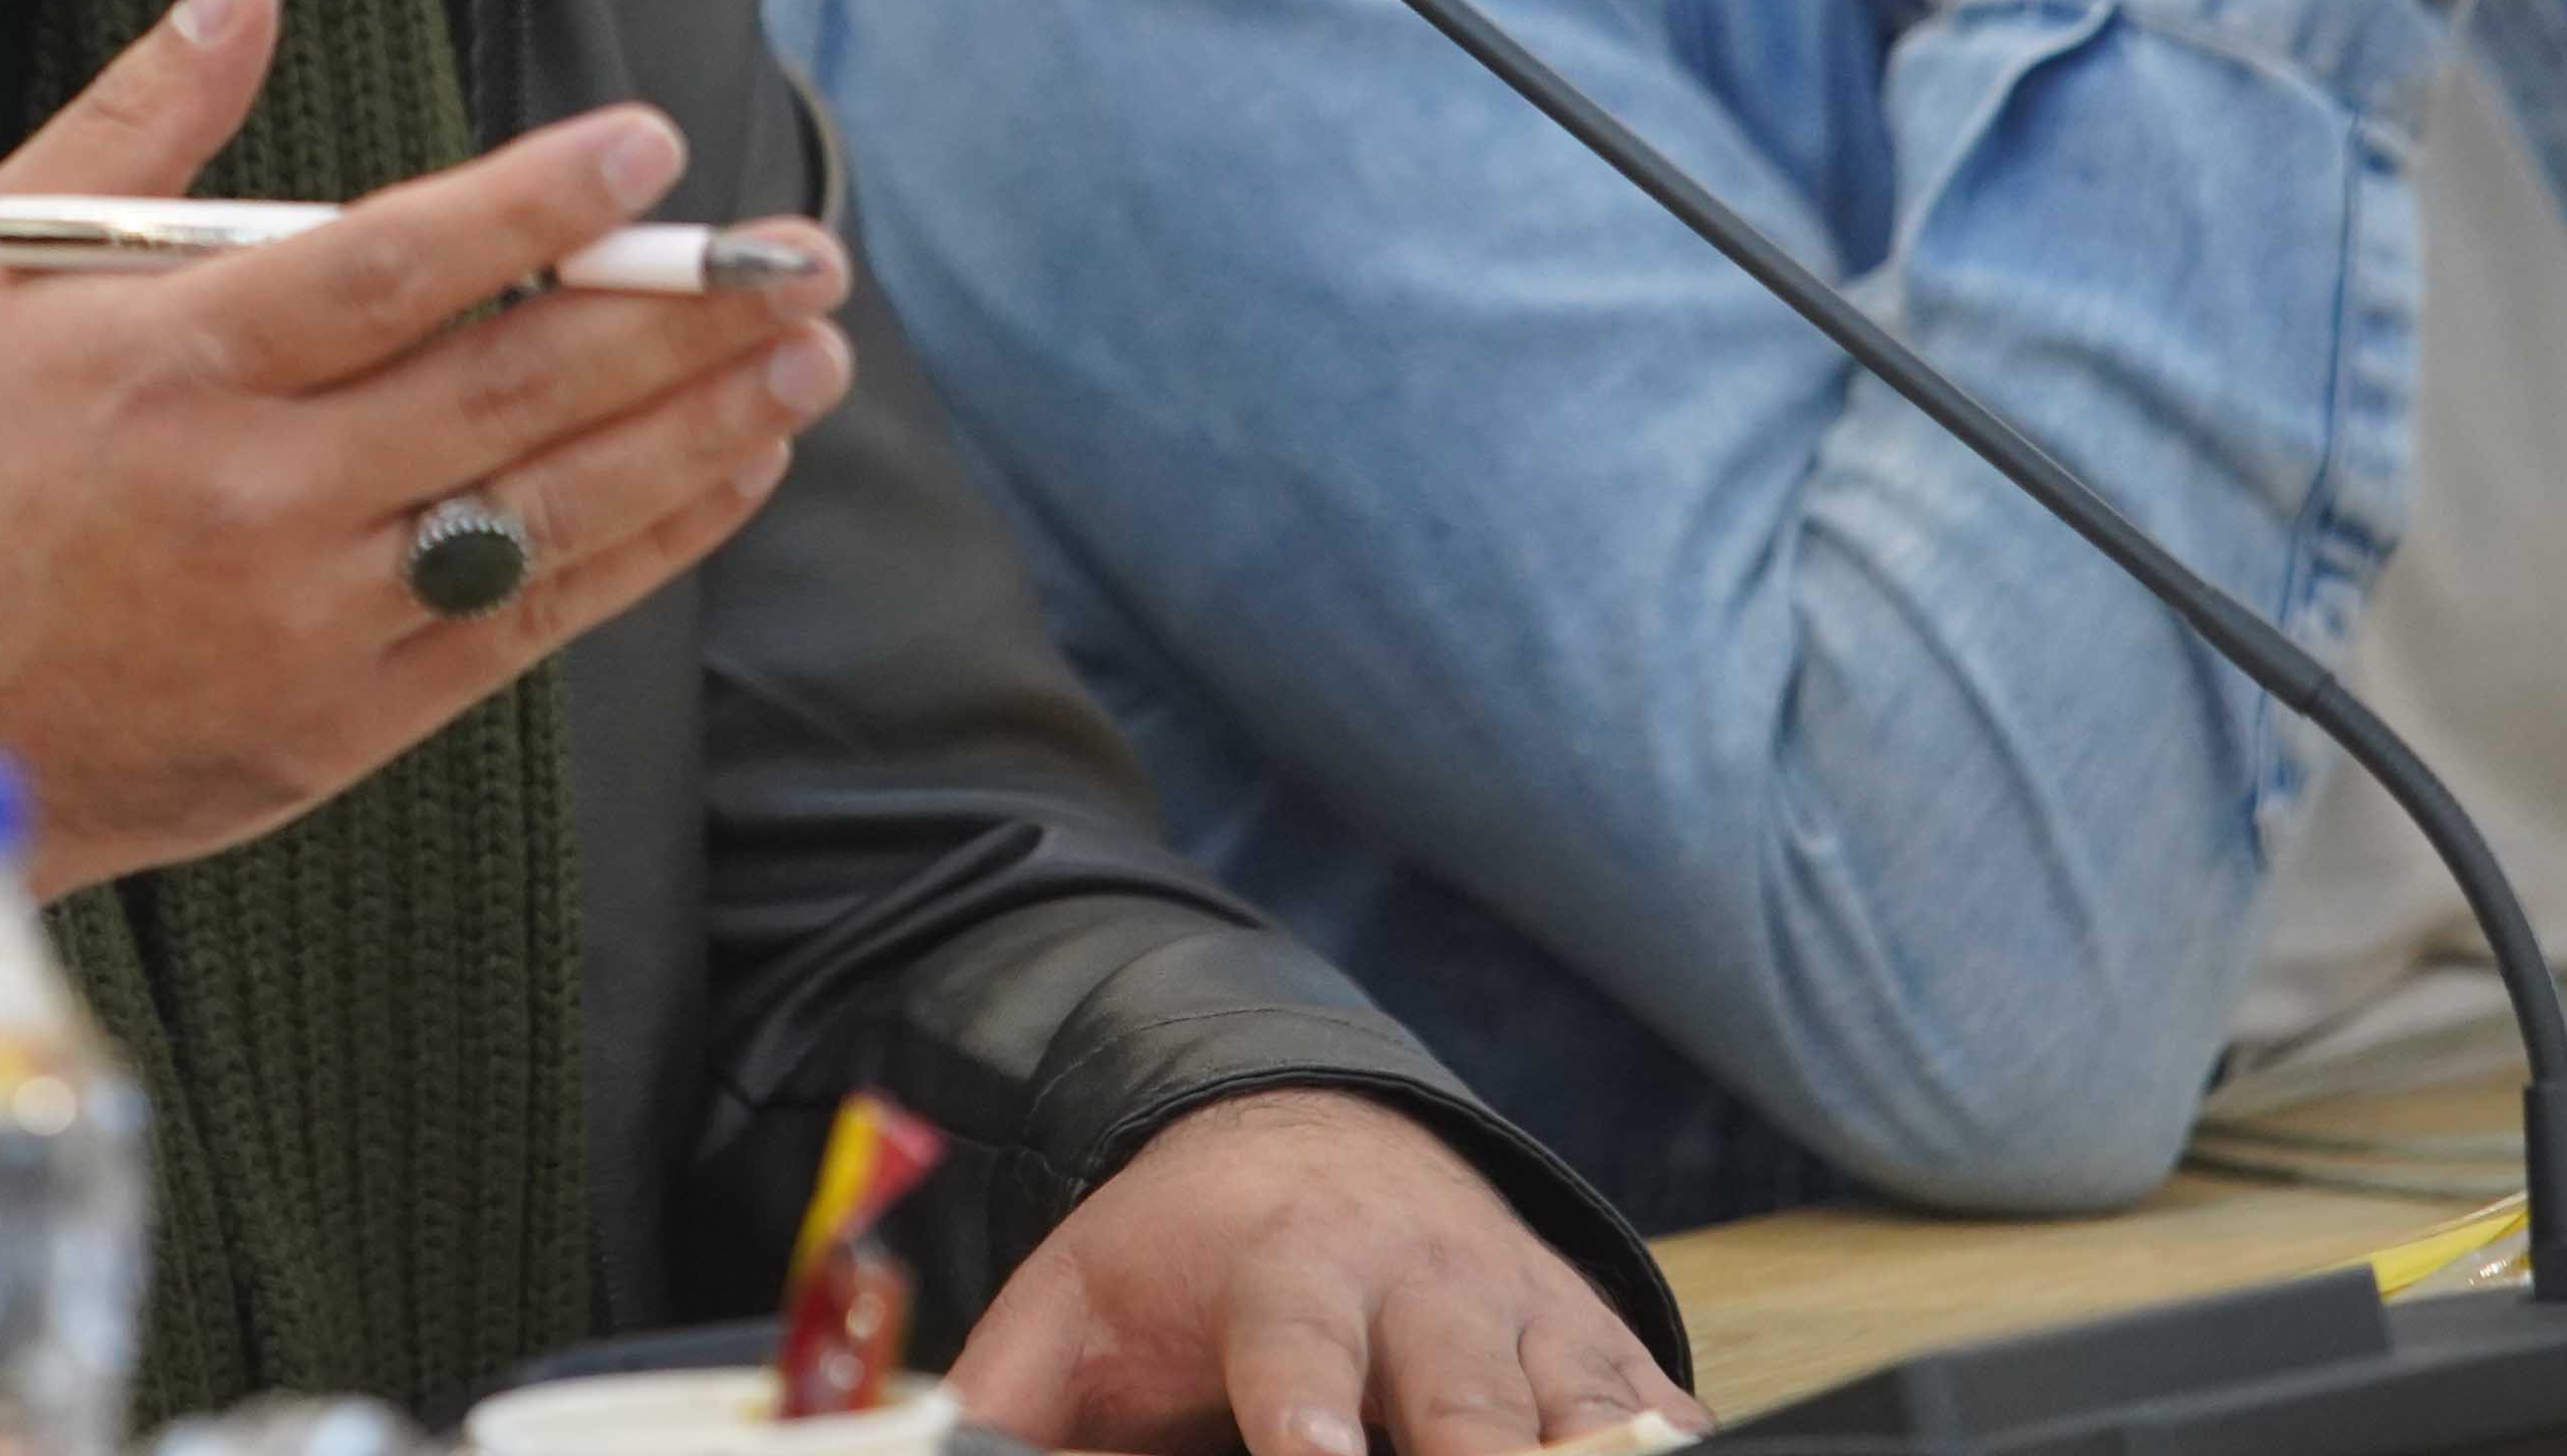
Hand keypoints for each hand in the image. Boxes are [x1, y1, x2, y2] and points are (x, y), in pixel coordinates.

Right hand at [0, 0, 853, 897]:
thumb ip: (141, 115)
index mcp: (172, 363)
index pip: (384, 269)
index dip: (527, 209)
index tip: (647, 144)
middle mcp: (255, 491)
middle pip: (502, 389)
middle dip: (674, 317)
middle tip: (799, 255)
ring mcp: (314, 617)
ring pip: (543, 509)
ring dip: (695, 430)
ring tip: (809, 358)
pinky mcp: (354, 718)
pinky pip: (531, 624)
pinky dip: (646, 547)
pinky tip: (730, 476)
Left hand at [956, 1094, 1696, 1454]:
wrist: (1323, 1141)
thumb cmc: (1180, 1258)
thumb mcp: (1071, 1308)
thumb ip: (998, 1401)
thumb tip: (900, 1452)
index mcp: (1284, 1273)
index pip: (1299, 1360)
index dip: (1311, 1420)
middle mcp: (1420, 1288)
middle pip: (1466, 1404)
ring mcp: (1525, 1318)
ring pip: (1584, 1415)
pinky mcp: (1603, 1349)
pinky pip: (1660, 1419)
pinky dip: (1666, 1450)